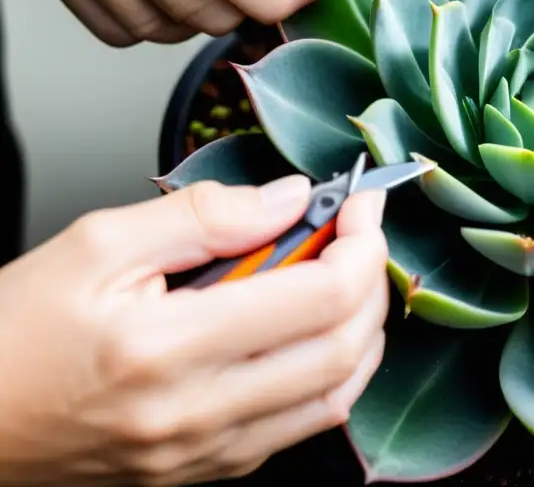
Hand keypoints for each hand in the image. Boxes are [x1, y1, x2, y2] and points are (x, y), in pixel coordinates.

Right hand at [0, 176, 388, 484]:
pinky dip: (331, 371)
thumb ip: (204, 214)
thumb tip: (290, 197)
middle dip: (374, 278)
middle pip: (345, 347)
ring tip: (344, 277)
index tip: (362, 204)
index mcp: (167, 347)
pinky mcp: (208, 470)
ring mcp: (207, 452)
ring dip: (363, 328)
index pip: (321, 296)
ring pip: (339, 394)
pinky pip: (302, 425)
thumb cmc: (14, 334)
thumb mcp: (98, 245)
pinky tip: (311, 330)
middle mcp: (197, 412)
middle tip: (359, 234)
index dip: (362, 241)